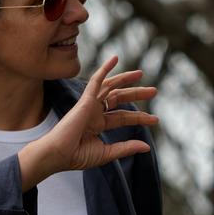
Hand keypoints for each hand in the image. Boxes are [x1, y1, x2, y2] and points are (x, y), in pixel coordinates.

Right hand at [18, 56, 158, 190]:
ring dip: (126, 79)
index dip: (140, 117)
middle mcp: (95, 112)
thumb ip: (126, 148)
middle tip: (154, 91)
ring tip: (141, 73)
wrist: (58, 155)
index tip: (155, 119)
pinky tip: (115, 58)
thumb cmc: (77, 156)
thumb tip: (147, 147)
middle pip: (120, 98)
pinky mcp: (85, 99)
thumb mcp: (108, 153)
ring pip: (111, 87)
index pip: (123, 116)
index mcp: (99, 124)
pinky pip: (96, 80)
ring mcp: (89, 105)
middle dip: (137, 93)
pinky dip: (105, 69)